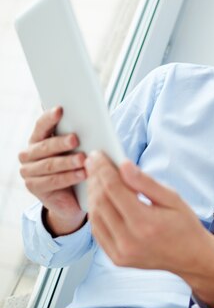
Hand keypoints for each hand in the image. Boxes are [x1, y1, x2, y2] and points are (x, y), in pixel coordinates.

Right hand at [18, 107, 86, 234]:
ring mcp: (29, 172)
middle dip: (61, 142)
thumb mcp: (77, 149)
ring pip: (50, 164)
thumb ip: (77, 136)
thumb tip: (91, 119)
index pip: (41, 125)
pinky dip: (69, 177)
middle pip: (45, 146)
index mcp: (38, 139)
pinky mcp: (34, 188)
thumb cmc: (77, 166)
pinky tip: (83, 174)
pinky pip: (52, 181)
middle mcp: (29, 154)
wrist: (73, 197)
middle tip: (75, 139)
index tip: (60, 109)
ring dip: (67, 162)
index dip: (49, 117)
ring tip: (83, 159)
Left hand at [86, 152, 213, 307]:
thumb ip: (146, 182)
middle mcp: (129, 239)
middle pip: (101, 202)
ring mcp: (120, 252)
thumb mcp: (173, 198)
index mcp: (144, 222)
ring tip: (95, 178)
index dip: (103, 169)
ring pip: (95, 217)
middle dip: (95, 178)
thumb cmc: (185, 225)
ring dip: (92, 195)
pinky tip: (99, 199)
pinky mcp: (116, 258)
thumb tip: (124, 166)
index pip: (114, 189)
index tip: (98, 155)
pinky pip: (98, 232)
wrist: (191, 257)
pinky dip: (96, 213)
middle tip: (93, 162)